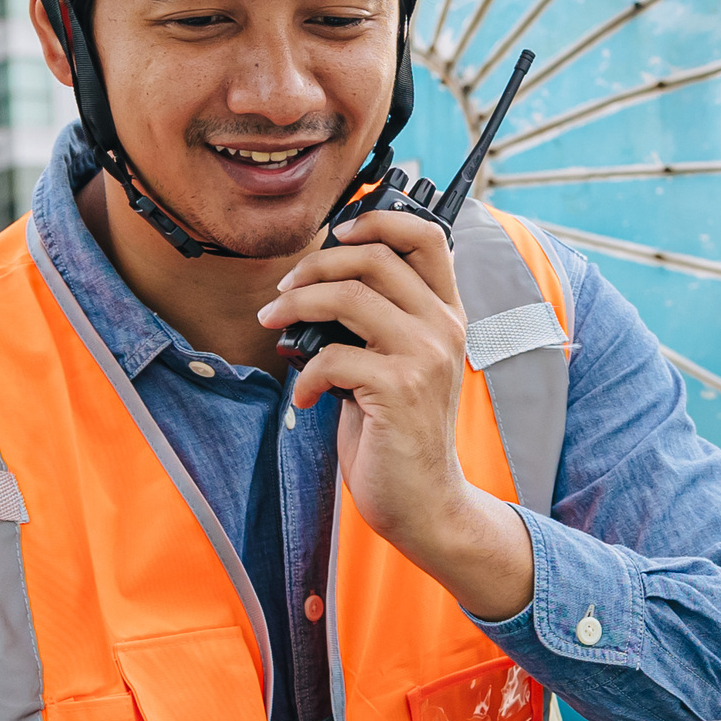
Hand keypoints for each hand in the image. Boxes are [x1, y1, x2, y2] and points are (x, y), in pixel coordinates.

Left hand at [261, 209, 536, 620]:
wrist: (424, 500)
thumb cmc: (399, 432)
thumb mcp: (399, 364)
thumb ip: (379, 320)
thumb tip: (320, 281)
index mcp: (446, 314)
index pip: (428, 237)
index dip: (379, 219)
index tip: (338, 232)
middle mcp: (443, 327)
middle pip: (374, 256)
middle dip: (315, 264)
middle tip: (284, 291)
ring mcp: (425, 357)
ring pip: (348, 295)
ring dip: (296, 306)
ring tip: (274, 326)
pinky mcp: (399, 390)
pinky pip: (332, 356)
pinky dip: (305, 375)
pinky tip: (305, 396)